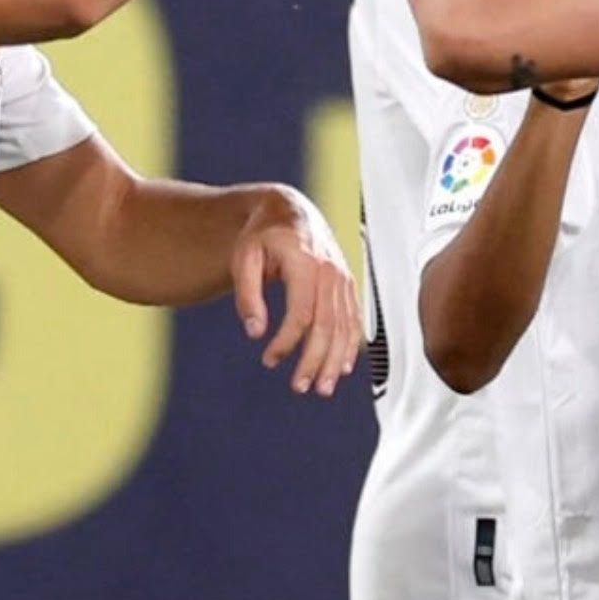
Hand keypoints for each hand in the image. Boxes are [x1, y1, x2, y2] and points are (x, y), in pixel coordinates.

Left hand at [234, 189, 361, 395]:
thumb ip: (247, 295)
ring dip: (334, 360)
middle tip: (301, 386)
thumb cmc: (263, 235)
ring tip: (322, 387)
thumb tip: (255, 331)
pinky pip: (354, 318)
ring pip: (345, 326)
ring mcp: (342, 277)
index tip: (269, 358)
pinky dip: (350, 344)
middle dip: (315, 360)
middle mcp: (331, 270)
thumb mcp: (244, 258)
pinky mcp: (347, 284)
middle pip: (327, 324)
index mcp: (306, 262)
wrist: (288, 213)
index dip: (287, 341)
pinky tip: (342, 366)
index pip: (302, 312)